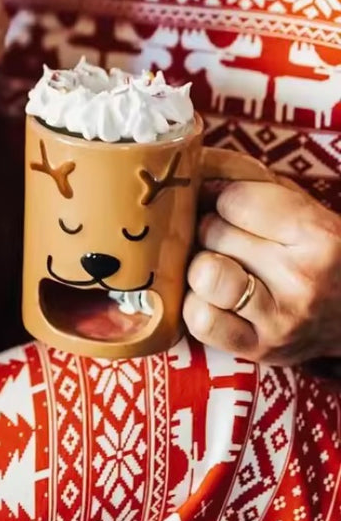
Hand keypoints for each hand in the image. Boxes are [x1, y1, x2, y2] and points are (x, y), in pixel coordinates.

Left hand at [184, 181, 340, 364]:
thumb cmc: (323, 255)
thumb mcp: (306, 210)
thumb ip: (256, 185)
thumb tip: (196, 170)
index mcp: (320, 235)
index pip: (234, 201)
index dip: (225, 199)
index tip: (233, 207)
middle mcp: (302, 279)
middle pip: (213, 233)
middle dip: (213, 230)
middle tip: (230, 239)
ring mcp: (279, 320)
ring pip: (202, 274)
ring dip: (202, 266)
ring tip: (221, 268)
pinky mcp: (259, 349)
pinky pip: (199, 319)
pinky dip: (199, 305)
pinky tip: (216, 300)